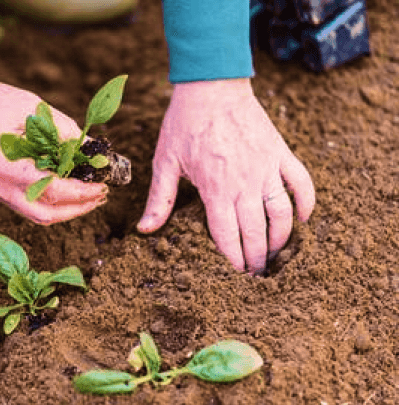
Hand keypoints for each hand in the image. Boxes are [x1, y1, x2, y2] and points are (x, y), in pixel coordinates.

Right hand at [0, 74, 107, 224]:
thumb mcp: (31, 107)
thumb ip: (62, 130)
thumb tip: (91, 150)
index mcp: (5, 165)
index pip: (51, 190)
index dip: (81, 192)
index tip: (103, 185)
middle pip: (45, 214)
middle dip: (77, 209)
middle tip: (101, 195)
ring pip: (35, 214)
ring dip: (65, 210)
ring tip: (88, 196)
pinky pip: (25, 205)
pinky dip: (49, 202)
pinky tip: (65, 189)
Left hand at [137, 79, 314, 273]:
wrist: (211, 86)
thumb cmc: (184, 124)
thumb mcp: (165, 162)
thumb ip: (159, 200)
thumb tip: (144, 230)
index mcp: (214, 188)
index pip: (227, 235)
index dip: (232, 258)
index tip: (235, 273)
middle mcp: (244, 182)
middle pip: (256, 231)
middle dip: (257, 258)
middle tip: (256, 273)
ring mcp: (266, 168)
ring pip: (282, 213)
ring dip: (281, 239)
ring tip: (275, 255)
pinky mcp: (280, 153)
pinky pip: (302, 183)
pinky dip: (306, 203)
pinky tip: (302, 220)